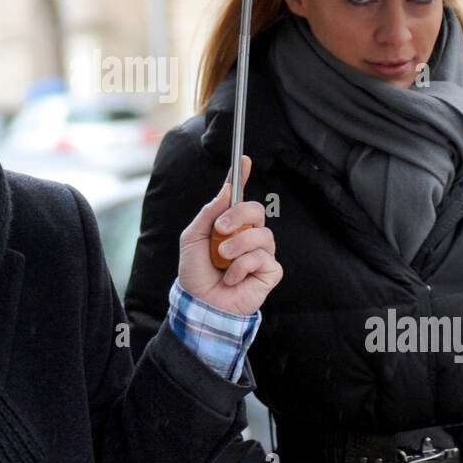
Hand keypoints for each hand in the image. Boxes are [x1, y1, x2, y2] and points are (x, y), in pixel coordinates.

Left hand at [176, 155, 281, 315]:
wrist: (199, 304)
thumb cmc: (196, 272)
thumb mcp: (193, 238)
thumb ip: (209, 213)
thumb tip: (228, 190)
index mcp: (229, 224)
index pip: (239, 196)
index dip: (242, 176)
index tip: (243, 159)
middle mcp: (248, 234)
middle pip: (256, 210)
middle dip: (238, 216)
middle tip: (220, 230)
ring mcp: (261, 252)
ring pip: (261, 234)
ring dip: (236, 247)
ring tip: (222, 260)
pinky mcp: (269, 271)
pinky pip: (263, 258)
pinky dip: (242, 267)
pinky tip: (231, 278)